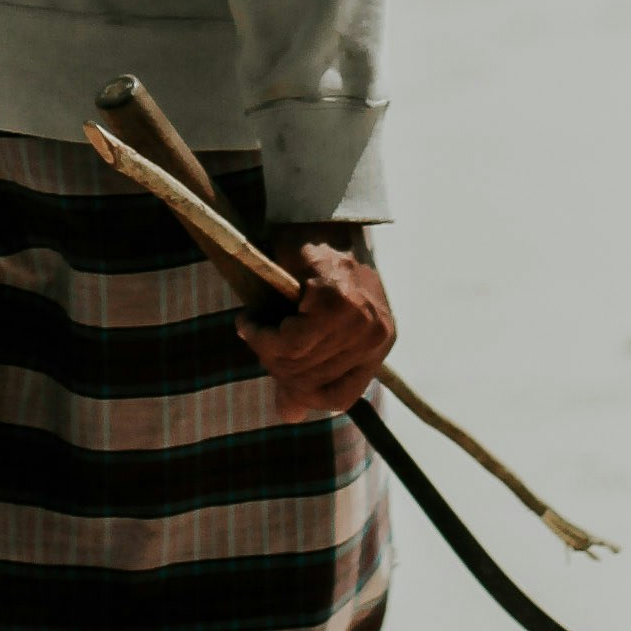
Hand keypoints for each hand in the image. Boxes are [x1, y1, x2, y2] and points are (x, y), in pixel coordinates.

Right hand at [238, 232, 394, 421]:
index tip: (277, 377)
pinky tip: (250, 321)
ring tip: (252, 328)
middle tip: (257, 341)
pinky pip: (289, 340)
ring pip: (298, 362)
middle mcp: (377, 335)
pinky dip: (261, 334)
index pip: (340, 397)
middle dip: (276, 368)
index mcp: (380, 342)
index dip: (303, 395)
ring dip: (264, 349)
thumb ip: (306, 368)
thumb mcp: (316, 324)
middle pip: (313, 381)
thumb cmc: (313, 267)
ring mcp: (361, 319)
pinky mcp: (337, 301)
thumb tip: (288, 417)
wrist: (316, 214)